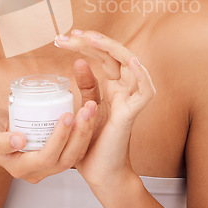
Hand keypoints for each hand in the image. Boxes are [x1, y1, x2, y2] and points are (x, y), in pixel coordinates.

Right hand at [0, 103, 96, 183]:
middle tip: (85, 110)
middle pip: (64, 159)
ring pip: (73, 156)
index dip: (59, 139)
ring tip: (90, 109)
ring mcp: (47, 166)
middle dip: (78, 134)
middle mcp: (36, 171)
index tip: (66, 116)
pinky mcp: (55, 155)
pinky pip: (74, 149)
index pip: (46, 157)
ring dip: (85, 133)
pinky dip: (83, 133)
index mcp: (19, 168)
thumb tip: (19, 142)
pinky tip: (88, 114)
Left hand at [54, 29, 154, 185]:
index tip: (62, 38)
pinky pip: (145, 93)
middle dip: (92, 40)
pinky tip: (131, 62)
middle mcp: (124, 88)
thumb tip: (78, 61)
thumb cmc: (93, 142)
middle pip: (114, 54)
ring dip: (113, 49)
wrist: (100, 172)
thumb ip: (86, 85)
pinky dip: (142, 76)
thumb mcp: (85, 107)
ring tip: (92, 38)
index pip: (102, 55)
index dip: (85, 42)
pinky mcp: (132, 115)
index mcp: (113, 85)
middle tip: (70, 34)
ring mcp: (130, 99)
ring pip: (131, 64)